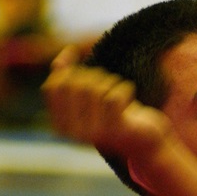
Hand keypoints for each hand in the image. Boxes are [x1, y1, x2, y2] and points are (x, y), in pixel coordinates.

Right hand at [41, 46, 172, 163]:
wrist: (144, 140)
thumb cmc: (114, 114)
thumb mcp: (88, 97)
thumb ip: (70, 77)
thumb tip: (65, 55)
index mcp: (61, 126)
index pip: (52, 88)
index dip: (66, 69)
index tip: (81, 64)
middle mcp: (74, 133)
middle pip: (74, 85)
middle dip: (92, 75)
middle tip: (107, 83)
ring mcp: (95, 133)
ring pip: (94, 89)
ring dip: (110, 81)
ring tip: (118, 89)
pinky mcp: (117, 130)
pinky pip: (114, 97)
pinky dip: (124, 88)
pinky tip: (129, 92)